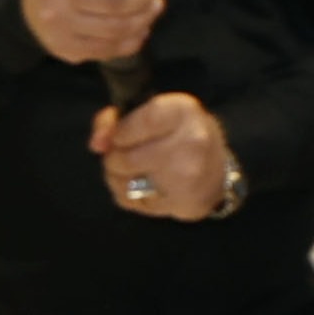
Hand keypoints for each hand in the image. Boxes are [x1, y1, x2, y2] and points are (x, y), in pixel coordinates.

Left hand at [84, 91, 228, 221]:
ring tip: (128, 171)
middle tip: (121, 155)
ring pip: (125, 182)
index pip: (134, 123)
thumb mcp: (156, 113)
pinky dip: (126, 194)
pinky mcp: (180, 202)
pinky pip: (131, 201)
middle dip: (114, 157)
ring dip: (116, 177)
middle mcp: (190, 143)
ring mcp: (186, 176)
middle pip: (125, 158)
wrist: (217, 174)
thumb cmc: (180, 137)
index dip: (118, 133)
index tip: (118, 136)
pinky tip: (139, 186)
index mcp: (183, 112)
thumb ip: (118, 118)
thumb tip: (96, 142)